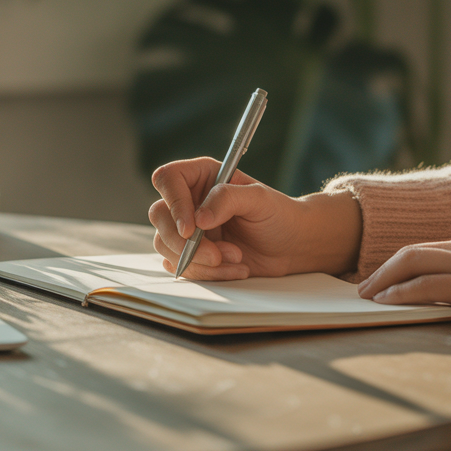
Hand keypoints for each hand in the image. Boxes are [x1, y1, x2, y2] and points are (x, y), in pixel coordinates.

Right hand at [148, 157, 360, 279]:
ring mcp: (188, 229)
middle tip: (217, 255)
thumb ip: (228, 199)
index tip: (191, 229)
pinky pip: (181, 267)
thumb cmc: (279, 215)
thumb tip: (198, 218)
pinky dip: (207, 274)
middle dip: (185, 243)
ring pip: (166, 245)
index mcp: (201, 177)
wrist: (292, 245)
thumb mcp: (259, 199)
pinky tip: (235, 268)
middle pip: (158, 216)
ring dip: (200, 261)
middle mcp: (189, 201)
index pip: (167, 179)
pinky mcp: (192, 254)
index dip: (173, 203)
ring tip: (237, 259)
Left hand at [357, 230, 450, 330]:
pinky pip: (426, 286)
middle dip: (383, 270)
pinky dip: (400, 294)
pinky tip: (386, 305)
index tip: (383, 279)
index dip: (401, 264)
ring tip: (366, 299)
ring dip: (383, 282)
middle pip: (412, 251)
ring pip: (412, 263)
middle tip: (363, 289)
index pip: (429, 249)